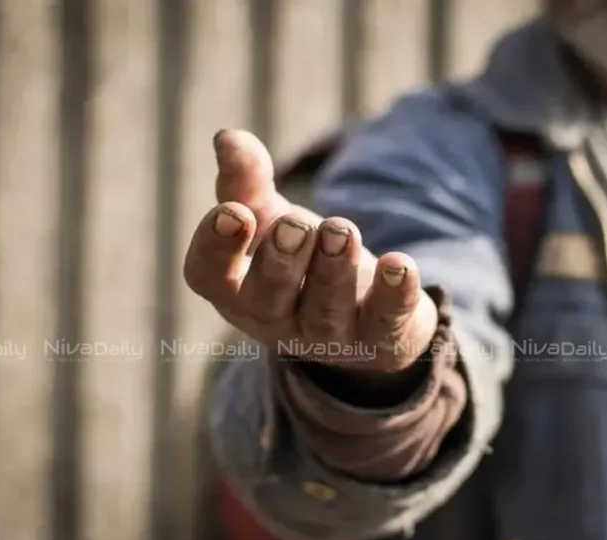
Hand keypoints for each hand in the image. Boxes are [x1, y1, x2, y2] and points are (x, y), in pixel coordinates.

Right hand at [183, 129, 437, 372]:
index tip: (234, 211)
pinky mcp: (380, 336)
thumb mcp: (270, 219)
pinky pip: (386, 320)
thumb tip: (227, 137)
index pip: (208, 276)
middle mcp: (276, 319)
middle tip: (296, 225)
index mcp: (236, 290)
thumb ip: (246, 182)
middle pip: (268, 299)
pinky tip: (398, 264)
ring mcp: (329, 335)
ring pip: (327, 309)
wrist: (364, 312)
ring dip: (334, 269)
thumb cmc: (300, 259)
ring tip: (341, 230)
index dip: (216, 247)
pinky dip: (393, 293)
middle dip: (281, 261)